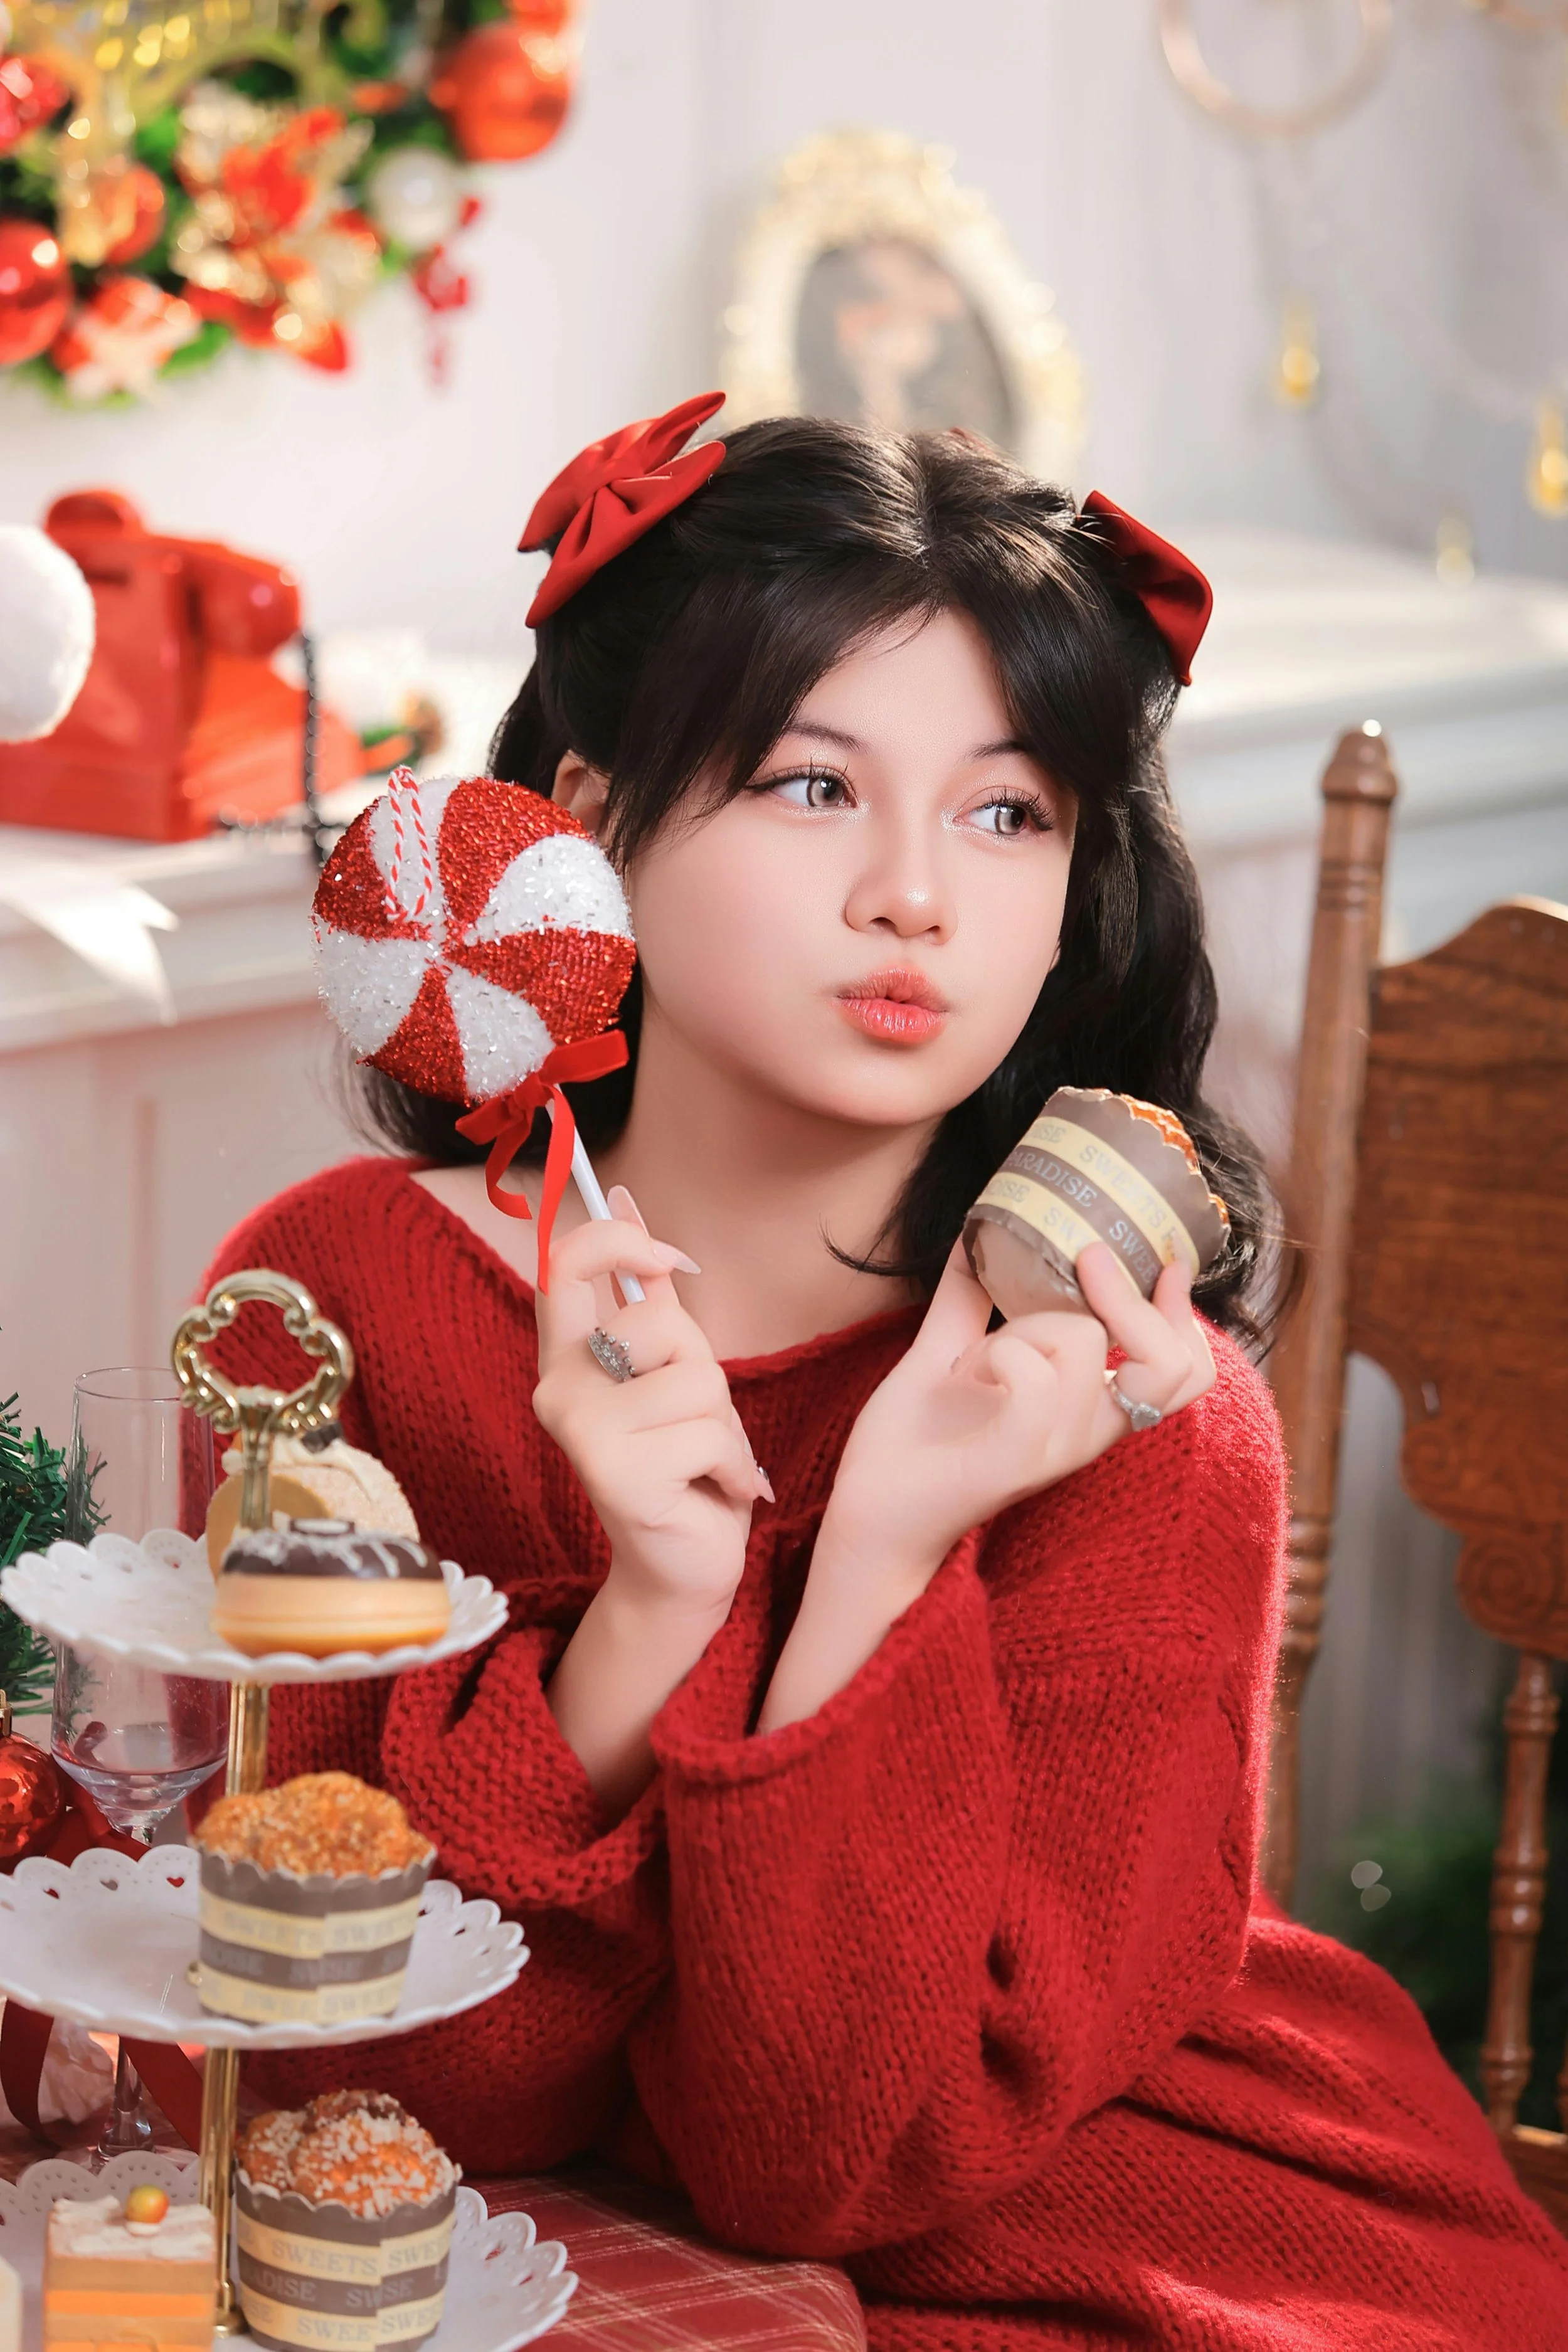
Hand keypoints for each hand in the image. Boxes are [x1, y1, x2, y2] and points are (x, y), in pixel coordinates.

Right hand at [531, 1187, 769, 1618]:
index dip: (617, 1241)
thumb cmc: (680, 1465)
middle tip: (693, 1425)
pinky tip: (711, 1492)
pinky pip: (709, 1434)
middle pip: (658, 1323)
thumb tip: (624, 1195)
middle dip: (703, 1371)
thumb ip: (646, 1293)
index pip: (562, 1263)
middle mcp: (556, 1389)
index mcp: (565, 1357)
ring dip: (724, 1426)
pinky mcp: (616, 1474)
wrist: (681, 1568)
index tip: (666, 1262)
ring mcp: (580, 1432)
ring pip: (695, 1379)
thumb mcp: (668, 1370)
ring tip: (703, 1463)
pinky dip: (732, 1465)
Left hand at [820, 1239, 1214, 1600]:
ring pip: (1082, 1343)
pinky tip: (968, 1371)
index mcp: (1085, 1409)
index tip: (1165, 1266)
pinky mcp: (1016, 1461)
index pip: (1183, 1373)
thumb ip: (967, 1299)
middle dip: (1128, 1298)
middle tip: (1085, 1262)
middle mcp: (1085, 1432)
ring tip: (975, 1359)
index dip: (1185, 1318)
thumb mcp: (945, 1353)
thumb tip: (973, 1236)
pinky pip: (1036, 1382)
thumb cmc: (912, 1443)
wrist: (868, 1510)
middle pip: (1166, 1363)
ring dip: (1021, 1325)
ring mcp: (1056, 1449)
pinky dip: (1001, 1353)